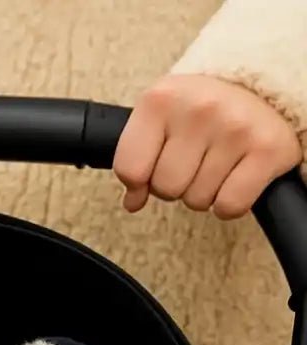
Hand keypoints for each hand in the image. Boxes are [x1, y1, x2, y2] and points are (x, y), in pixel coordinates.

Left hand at [113, 74, 301, 219]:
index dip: (139, 180)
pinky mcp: (267, 149)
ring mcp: (235, 128)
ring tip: (218, 162)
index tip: (154, 167)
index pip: (130, 170)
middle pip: (165, 189)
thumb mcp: (160, 118)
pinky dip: (230, 203)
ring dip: (205, 192)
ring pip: (197, 201)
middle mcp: (199, 109)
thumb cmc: (203, 109)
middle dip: (176, 186)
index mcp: (161, 99)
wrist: (265, 86)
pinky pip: (229, 206)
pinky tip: (236, 177)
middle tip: (196, 161)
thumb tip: (132, 202)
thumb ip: (137, 158)